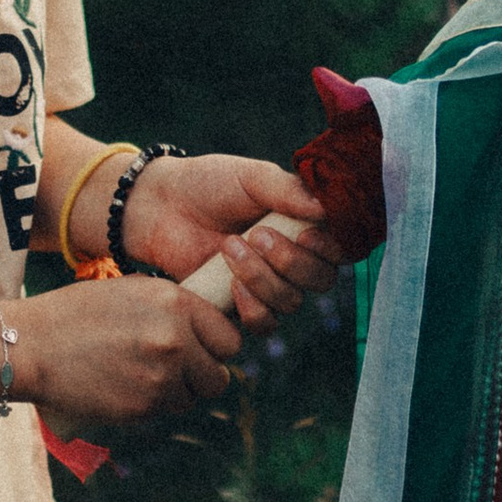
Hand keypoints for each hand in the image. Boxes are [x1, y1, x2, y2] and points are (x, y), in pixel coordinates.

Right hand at [18, 271, 247, 429]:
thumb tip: (208, 329)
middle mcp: (175, 339)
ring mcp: (160, 377)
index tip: (202, 348)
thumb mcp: (132, 291)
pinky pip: (164, 411)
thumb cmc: (78, 313)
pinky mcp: (143, 407)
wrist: (31, 345)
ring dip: (177, 392)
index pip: (229, 337)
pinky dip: (152, 404)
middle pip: (219, 375)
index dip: (216, 345)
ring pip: (193, 397)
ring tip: (143, 376)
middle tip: (177, 369)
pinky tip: (124, 386)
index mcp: (175, 302)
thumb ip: (174, 309)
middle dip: (202, 374)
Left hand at [120, 153, 336, 329]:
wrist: (161, 206)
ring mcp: (268, 285)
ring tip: (229, 246)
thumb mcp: (250, 177)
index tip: (305, 235)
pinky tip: (230, 284)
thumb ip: (288, 190)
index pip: (340, 250)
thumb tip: (326, 210)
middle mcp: (292, 259)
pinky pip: (264, 323)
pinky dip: (252, 307)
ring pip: (291, 302)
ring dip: (263, 277)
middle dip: (291, 262)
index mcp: (303, 225)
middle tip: (256, 234)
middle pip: (321, 280)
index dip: (331, 250)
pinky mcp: (240, 307)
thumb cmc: (209, 184)